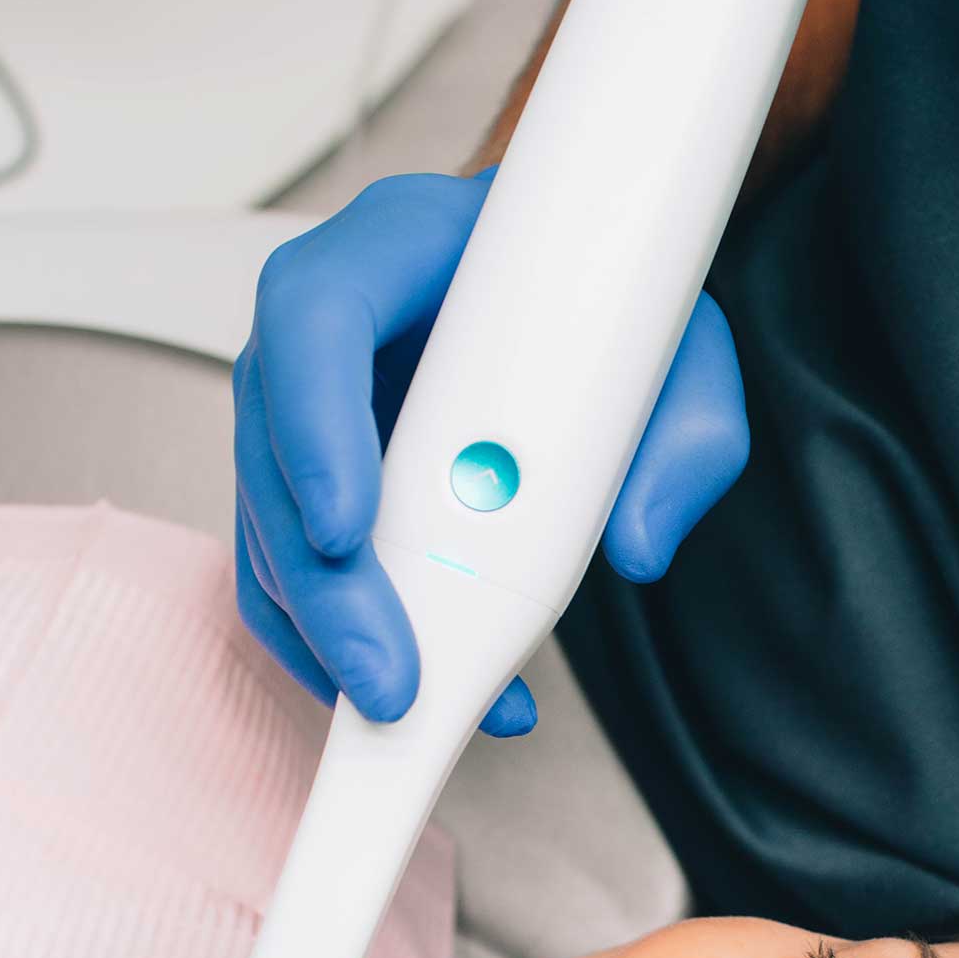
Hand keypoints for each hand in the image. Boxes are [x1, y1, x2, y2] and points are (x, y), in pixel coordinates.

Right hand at [233, 172, 748, 729]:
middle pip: (271, 449)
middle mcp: (334, 325)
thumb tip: (637, 544)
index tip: (352, 529)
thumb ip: (687, 438)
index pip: (316, 314)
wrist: (582, 307)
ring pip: (273, 529)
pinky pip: (296, 574)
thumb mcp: (687, 349)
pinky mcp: (319, 483)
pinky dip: (340, 648)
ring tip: (413, 710)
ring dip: (328, 637)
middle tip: (388, 682)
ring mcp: (310, 408)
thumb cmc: (616, 311)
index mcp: (401, 247)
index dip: (315, 422)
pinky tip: (420, 697)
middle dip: (323, 586)